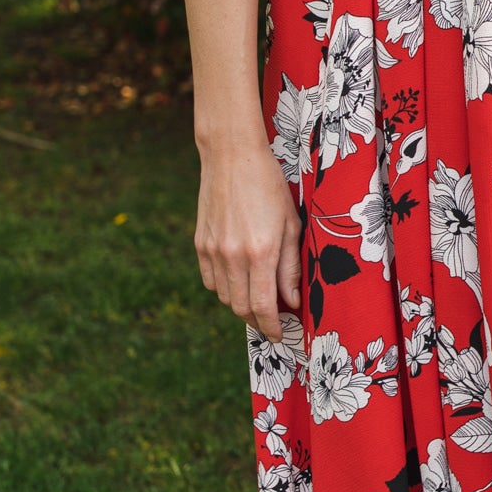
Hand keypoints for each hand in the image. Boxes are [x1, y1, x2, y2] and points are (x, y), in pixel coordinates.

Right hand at [195, 135, 300, 341]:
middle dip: (258, 321)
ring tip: (258, 300)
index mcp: (260, 252)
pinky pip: (210, 281)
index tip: (279, 335)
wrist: (231, 156)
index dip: (271, 327)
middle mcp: (232, 256)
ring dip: (242, 305)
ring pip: (225, 297)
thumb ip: (290, 267)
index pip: (262, 307)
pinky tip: (239, 281)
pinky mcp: (200, 244)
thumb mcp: (291, 225)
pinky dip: (224, 289)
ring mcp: (212, 251)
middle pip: (241, 308)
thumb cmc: (269, 186)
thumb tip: (291, 302)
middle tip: (272, 320)